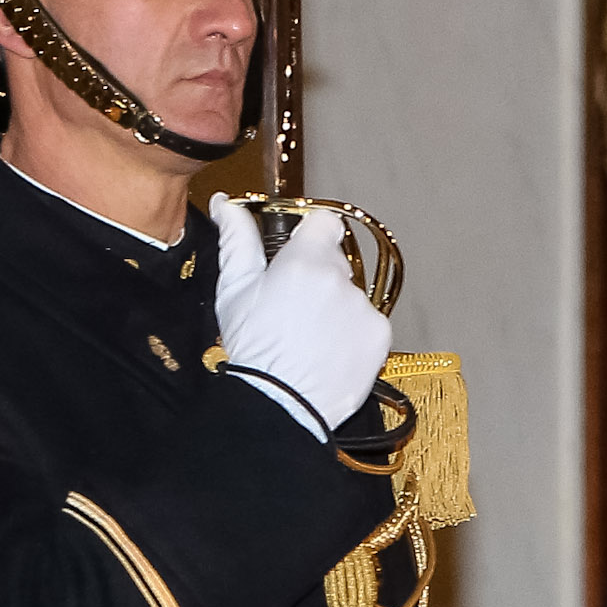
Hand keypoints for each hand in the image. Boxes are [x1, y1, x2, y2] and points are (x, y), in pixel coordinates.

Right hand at [207, 197, 391, 436]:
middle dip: (317, 275)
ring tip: (308, 335)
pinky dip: (352, 332)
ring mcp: (365, 309)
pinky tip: (328, 350)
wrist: (282, 402)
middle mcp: (342, 281)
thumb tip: (226, 203)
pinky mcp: (381, 336)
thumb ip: (237, 240)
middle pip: (335, 262)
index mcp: (306, 261)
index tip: (300, 245)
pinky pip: (367, 323)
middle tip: (291, 305)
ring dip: (335, 306)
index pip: (325, 223)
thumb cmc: (253, 346)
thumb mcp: (235, 289)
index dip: (312, 232)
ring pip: (351, 295)